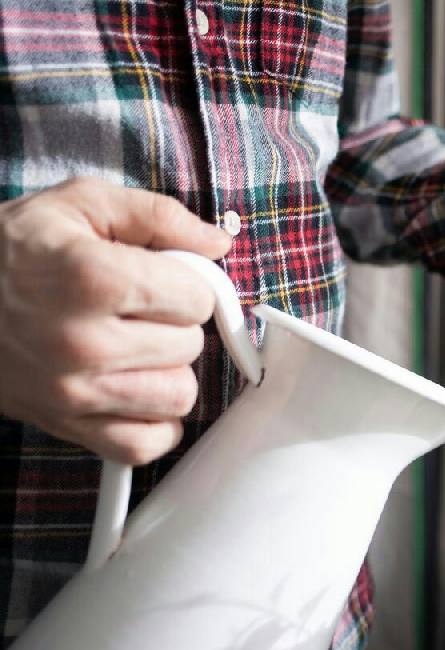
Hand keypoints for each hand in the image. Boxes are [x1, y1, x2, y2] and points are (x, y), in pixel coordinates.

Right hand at [0, 177, 231, 463]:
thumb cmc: (11, 250)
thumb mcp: (78, 204)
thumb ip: (158, 216)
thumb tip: (219, 241)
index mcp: (92, 278)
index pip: (197, 298)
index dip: (185, 284)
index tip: (160, 279)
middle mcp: (83, 341)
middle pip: (190, 346)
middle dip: (174, 325)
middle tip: (136, 311)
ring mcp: (73, 391)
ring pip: (179, 396)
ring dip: (167, 372)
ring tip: (133, 348)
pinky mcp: (65, 426)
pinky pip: (146, 445)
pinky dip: (152, 423)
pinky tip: (134, 390)